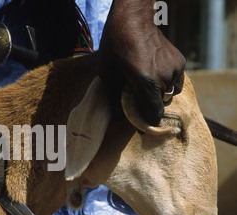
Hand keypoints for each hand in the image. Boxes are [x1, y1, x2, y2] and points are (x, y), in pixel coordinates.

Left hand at [98, 0, 185, 125]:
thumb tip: (119, 119)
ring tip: (143, 83)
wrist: (132, 19)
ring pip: (169, 94)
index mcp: (146, 82)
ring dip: (157, 94)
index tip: (139, 122)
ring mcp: (175, 69)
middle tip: (135, 98)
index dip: (146, 121)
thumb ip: (114, 100)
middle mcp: (164, 77)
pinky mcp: (180, 62)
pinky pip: (176, 82)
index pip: (154, 114)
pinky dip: (166, 83)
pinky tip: (153, 74)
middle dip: (148, 105)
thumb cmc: (115, 47)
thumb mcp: (107, 75)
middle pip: (160, 105)